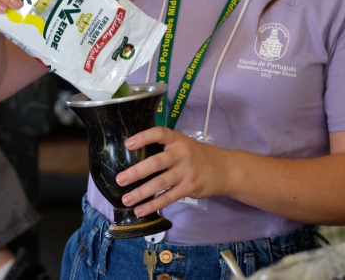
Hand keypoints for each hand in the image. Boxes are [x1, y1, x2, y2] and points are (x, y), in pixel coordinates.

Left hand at [115, 127, 230, 216]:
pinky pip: (168, 197)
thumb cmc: (196, 155)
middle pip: (156, 162)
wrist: (224, 169)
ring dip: (141, 193)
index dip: (143, 137)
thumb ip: (164, 148)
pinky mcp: (189, 188)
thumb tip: (134, 155)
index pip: (159, 133)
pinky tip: (141, 210)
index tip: (128, 144)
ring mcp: (186, 171)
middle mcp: (182, 154)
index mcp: (177, 140)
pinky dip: (153, 205)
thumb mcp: (183, 143)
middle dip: (136, 172)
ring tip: (126, 200)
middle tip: (120, 179)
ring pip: (160, 183)